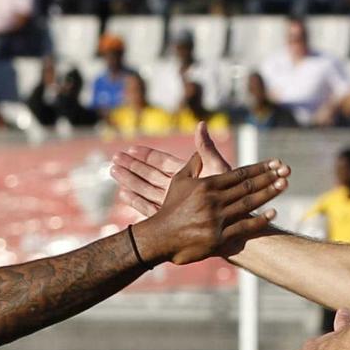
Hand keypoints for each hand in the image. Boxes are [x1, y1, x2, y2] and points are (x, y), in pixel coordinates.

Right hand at [110, 120, 238, 219]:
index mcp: (189, 175)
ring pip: (146, 189)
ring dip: (130, 180)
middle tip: (114, 158)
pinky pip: (149, 207)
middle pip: (150, 175)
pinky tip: (123, 194)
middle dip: (132, 166)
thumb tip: (201, 124)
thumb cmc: (233, 197)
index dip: (146, 155)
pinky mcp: (171, 219)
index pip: (162, 162)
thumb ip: (206, 150)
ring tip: (113, 171)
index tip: (131, 147)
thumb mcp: (219, 170)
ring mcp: (174, 204)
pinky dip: (136, 200)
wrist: (236, 226)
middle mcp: (179, 189)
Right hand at [133, 143, 286, 266]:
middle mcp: (214, 200)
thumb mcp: (179, 182)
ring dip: (269, 194)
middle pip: (248, 186)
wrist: (159, 238)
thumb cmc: (170, 209)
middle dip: (269, 178)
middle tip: (287, 172)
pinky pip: (243, 227)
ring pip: (248, 204)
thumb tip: (200, 148)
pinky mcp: (218, 238)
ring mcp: (217, 220)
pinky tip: (273, 213)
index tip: (275, 163)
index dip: (260, 167)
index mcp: (207, 185)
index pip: (239, 173)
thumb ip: (193, 164)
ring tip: (284, 185)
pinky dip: (259, 220)